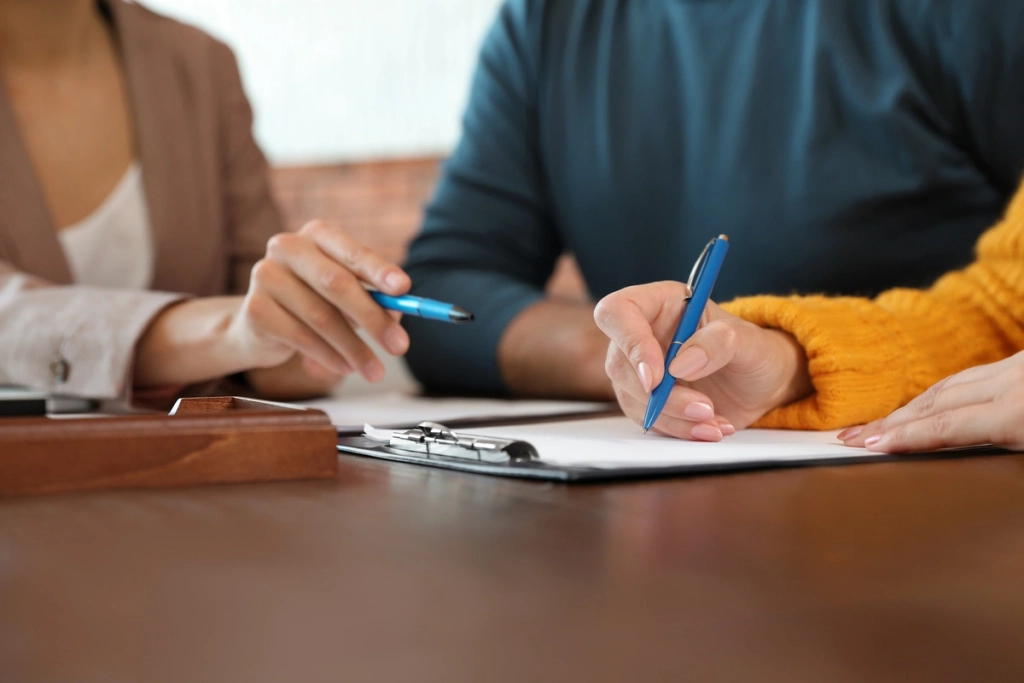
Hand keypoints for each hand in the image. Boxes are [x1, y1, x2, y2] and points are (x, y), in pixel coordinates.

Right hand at [230, 220, 410, 382]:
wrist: (259, 324)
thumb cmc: (314, 303)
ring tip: (375, 371)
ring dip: (354, 348)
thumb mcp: (346, 297)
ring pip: (321, 316)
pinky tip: (345, 367)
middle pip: (336, 283)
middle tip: (400, 346)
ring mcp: (266, 275)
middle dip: (372, 318)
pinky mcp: (254, 308)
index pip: (353, 251)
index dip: (379, 270)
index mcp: (317, 235)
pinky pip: (300, 336)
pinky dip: (328, 356)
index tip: (404, 289)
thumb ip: (373, 300)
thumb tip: (399, 314)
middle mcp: (288, 247)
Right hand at [594, 281, 812, 439]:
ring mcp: (640, 368)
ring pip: (631, 396)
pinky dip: (678, 429)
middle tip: (703, 407)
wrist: (763, 384)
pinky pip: (647, 418)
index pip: (618, 312)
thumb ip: (717, 343)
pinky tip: (708, 428)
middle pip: (620, 363)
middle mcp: (643, 333)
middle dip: (661, 395)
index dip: (629, 343)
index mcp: (660, 303)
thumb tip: (679, 365)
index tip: (656, 377)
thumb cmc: (754, 351)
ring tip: (714, 422)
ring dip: (672, 416)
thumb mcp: (748, 341)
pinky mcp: (646, 399)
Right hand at [839, 352, 1023, 452]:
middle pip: (936, 402)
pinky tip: (929, 401)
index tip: (869, 446)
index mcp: (1019, 413)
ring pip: (948, 385)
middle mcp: (1013, 382)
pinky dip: (941, 390)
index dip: (903, 438)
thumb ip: (1005, 450)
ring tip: (881, 423)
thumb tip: (959, 456)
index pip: (944, 427)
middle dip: (891, 421)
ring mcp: (1018, 367)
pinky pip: (972, 375)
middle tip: (855, 436)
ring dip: (910, 406)